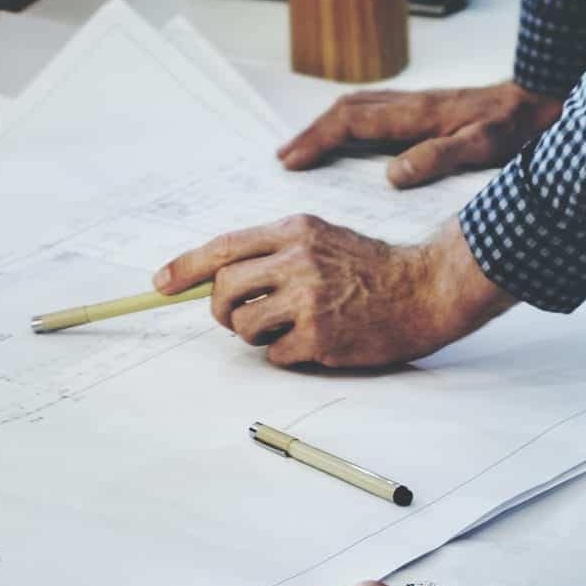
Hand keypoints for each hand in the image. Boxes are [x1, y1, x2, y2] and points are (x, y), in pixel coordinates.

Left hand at [153, 215, 513, 367]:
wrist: (425, 289)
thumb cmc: (369, 268)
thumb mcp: (320, 238)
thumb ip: (273, 252)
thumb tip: (214, 277)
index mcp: (293, 230)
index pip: (223, 247)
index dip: (185, 267)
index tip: (160, 283)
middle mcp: (297, 260)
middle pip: (223, 290)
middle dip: (220, 310)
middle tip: (236, 318)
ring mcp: (308, 299)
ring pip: (244, 325)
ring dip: (254, 334)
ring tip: (285, 328)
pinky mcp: (320, 336)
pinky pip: (274, 354)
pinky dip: (284, 354)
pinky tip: (313, 341)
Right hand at [277, 81, 563, 187]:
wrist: (553, 98)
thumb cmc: (524, 128)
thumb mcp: (486, 147)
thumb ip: (439, 158)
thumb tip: (391, 175)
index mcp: (419, 114)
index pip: (352, 122)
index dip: (317, 141)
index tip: (290, 163)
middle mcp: (414, 103)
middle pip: (347, 109)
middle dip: (311, 132)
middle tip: (283, 158)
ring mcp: (422, 104)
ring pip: (361, 106)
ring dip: (328, 126)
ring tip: (306, 149)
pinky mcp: (433, 109)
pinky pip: (378, 111)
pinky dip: (351, 124)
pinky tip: (353, 142)